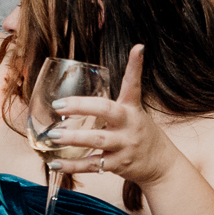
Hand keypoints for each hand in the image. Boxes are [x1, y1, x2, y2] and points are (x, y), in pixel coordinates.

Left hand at [47, 45, 181, 187]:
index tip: (138, 48)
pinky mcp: (119, 164)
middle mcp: (130, 125)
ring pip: (97, 140)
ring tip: (52, 136)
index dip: (136, 66)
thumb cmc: (140, 134)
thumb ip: (112, 104)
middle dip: (81, 107)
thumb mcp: (133, 114)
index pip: (133, 84)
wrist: (161, 165)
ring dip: (73, 138)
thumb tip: (81, 93)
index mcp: (132, 109)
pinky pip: (92, 165)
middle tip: (59, 105)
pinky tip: (54, 163)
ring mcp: (125, 145)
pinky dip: (72, 166)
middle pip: (106, 110)